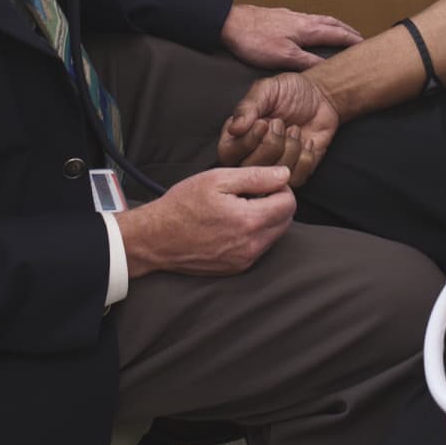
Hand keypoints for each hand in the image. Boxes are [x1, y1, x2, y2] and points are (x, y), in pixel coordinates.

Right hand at [118, 166, 294, 279]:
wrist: (156, 238)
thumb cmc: (183, 205)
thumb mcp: (217, 179)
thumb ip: (256, 177)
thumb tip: (284, 174)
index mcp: (248, 221)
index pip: (289, 204)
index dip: (281, 187)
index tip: (265, 181)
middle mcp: (251, 246)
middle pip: (286, 221)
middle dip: (277, 203)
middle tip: (252, 193)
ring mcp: (244, 261)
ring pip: (274, 236)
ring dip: (266, 219)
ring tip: (240, 207)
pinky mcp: (236, 269)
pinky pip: (259, 249)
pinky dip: (254, 234)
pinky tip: (233, 224)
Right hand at [217, 72, 340, 186]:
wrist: (320, 97)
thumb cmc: (290, 91)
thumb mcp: (266, 89)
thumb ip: (247, 107)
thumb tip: (233, 128)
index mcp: (237, 135)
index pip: (228, 153)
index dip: (249, 141)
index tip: (264, 123)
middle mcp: (251, 155)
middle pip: (252, 168)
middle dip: (274, 143)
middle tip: (281, 123)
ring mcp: (273, 168)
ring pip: (275, 174)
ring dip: (292, 147)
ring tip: (294, 129)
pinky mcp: (295, 175)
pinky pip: (297, 179)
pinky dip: (306, 156)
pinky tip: (306, 141)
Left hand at [220, 3, 362, 70]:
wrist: (231, 22)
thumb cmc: (255, 40)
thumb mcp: (283, 56)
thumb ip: (307, 61)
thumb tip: (328, 68)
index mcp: (307, 29)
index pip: (337, 34)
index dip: (353, 40)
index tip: (366, 45)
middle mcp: (303, 20)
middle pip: (332, 23)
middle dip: (348, 30)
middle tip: (360, 37)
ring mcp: (292, 16)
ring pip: (321, 20)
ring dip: (335, 26)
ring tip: (342, 32)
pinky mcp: (281, 17)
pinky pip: (309, 19)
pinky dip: (320, 24)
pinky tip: (312, 29)